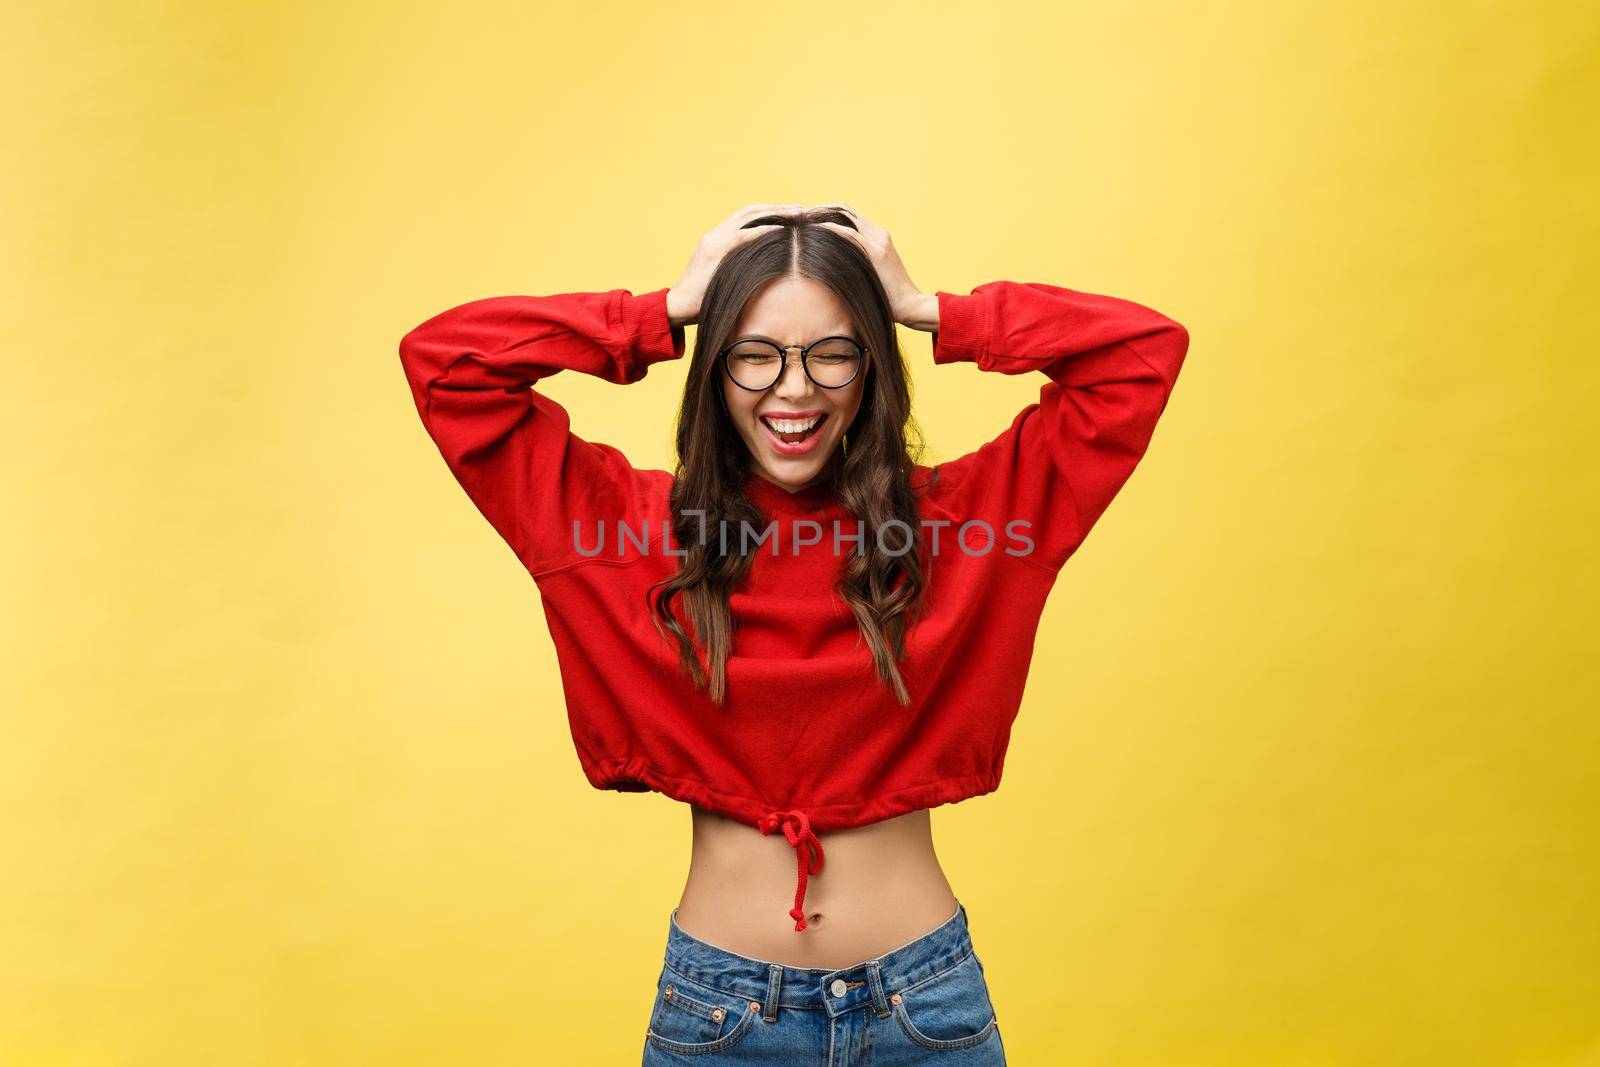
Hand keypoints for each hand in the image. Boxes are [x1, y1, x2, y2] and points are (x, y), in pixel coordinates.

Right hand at [666, 204, 804, 325]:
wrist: (677, 308)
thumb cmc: (702, 301)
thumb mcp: (723, 279)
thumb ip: (739, 270)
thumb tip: (765, 275)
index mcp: (715, 239)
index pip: (745, 218)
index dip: (769, 213)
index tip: (790, 216)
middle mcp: (715, 235)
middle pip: (750, 211)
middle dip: (777, 208)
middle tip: (801, 209)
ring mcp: (714, 241)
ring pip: (749, 216)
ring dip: (775, 213)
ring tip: (798, 214)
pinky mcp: (715, 251)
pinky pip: (744, 234)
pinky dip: (765, 229)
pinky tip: (783, 229)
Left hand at [811, 204, 936, 329]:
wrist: (911, 305)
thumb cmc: (889, 298)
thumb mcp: (872, 276)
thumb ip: (857, 266)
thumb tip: (834, 272)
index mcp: (879, 238)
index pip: (851, 216)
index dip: (829, 213)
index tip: (810, 220)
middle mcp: (878, 234)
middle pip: (846, 209)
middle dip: (822, 208)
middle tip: (801, 215)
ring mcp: (878, 240)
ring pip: (846, 214)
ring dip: (822, 213)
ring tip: (802, 218)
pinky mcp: (876, 251)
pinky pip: (848, 233)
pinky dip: (829, 229)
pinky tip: (813, 230)